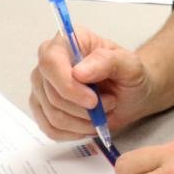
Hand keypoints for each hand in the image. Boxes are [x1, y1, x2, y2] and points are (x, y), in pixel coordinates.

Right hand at [27, 27, 156, 140]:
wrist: (130, 94)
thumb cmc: (129, 74)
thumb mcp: (129, 64)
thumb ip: (107, 62)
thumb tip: (78, 72)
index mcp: (68, 41)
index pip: (50, 62)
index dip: (68, 85)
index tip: (92, 100)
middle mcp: (50, 62)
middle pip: (51, 93)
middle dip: (84, 108)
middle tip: (110, 103)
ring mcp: (43, 86)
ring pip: (52, 115)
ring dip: (84, 121)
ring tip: (104, 111)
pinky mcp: (42, 109)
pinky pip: (50, 129)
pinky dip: (75, 132)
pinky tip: (90, 124)